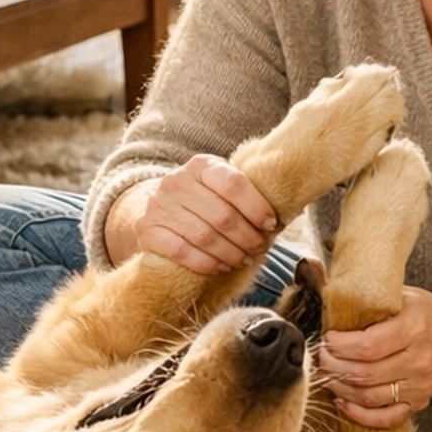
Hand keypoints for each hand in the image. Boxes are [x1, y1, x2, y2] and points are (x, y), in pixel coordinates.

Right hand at [106, 158, 277, 274]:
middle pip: (221, 215)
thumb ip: (245, 194)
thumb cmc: (204, 200)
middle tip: (258, 248)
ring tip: (243, 259)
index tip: (271, 224)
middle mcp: (177, 181)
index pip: (234, 183)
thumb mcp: (222, 188)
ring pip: (203, 235)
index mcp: (201, 165)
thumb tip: (284, 214)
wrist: (161, 210)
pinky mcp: (147, 230)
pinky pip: (181, 251)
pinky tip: (220, 266)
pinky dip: (206, 262)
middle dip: (246, 236)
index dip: (257, 207)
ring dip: (230, 252)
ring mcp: (159, 205)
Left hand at [317, 288, 431, 428]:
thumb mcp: (405, 295)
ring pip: (370, 397)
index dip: (340, 345)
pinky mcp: (419, 402)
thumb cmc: (426, 313)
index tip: (327, 338)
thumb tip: (331, 298)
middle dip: (334, 366)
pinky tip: (343, 401)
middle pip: (365, 373)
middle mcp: (420, 359)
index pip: (369, 345)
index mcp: (416, 327)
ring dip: (340, 388)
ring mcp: (420, 385)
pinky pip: (385, 417)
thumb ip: (372, 298)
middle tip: (320, 357)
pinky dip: (360, 414)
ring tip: (327, 375)